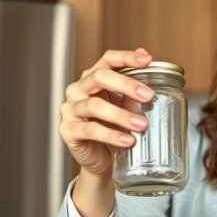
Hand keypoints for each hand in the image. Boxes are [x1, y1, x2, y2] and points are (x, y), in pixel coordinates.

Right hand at [59, 48, 154, 177]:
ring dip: (121, 115)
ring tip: (142, 125)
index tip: (147, 60)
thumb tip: (146, 70)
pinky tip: (128, 140)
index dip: (126, 57)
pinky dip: (112, 135)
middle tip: (149, 95)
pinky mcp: (67, 130)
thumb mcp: (127, 107)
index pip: (108, 59)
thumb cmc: (114, 128)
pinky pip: (90, 130)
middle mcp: (78, 89)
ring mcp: (70, 109)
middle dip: (126, 84)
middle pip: (99, 77)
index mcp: (93, 78)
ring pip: (94, 105)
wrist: (102, 159)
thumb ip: (134, 91)